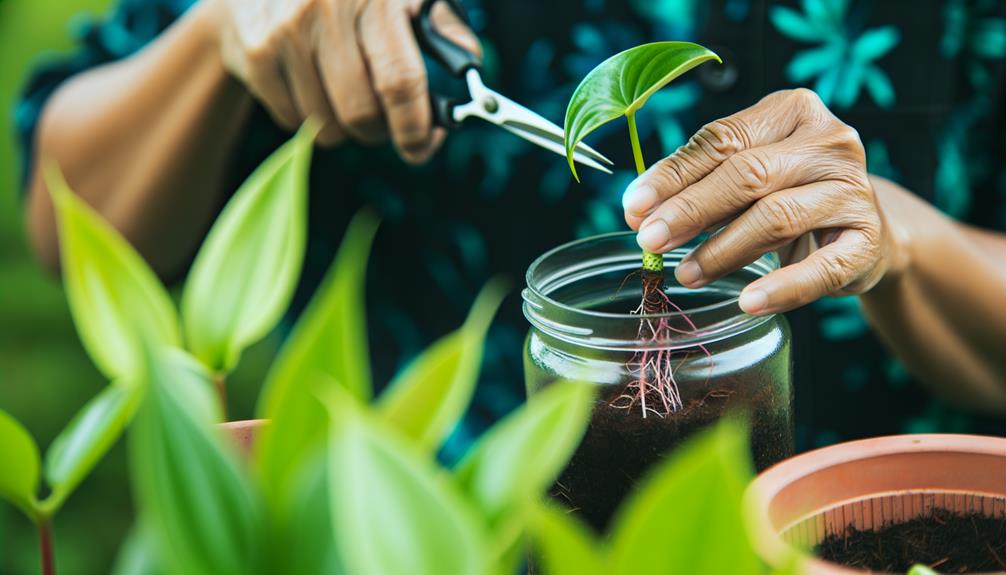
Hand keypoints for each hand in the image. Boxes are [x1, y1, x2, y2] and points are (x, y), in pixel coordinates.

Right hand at [209, 0, 478, 162]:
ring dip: (343, 125)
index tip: (422, 147)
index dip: (415, 128)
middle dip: (380, 131)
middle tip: (383, 121)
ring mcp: (287, 31)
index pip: (401, 82)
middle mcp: (328, 8)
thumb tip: (469, 68)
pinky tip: (310, 84)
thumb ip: (441, 27)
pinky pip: (293, 120)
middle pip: (361, 112)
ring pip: (327, 124)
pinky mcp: (256, 52)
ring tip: (344, 94)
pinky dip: (308, 116)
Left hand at [623, 89, 896, 314]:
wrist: (864, 230)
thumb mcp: (746, 173)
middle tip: (649, 240)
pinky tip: (747, 301)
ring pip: (776, 217)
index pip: (721, 139)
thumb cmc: (789, 193)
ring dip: (722, 250)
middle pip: (747, 174)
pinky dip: (781, 287)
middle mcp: (830, 142)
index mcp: (793, 111)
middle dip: (690, 210)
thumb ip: (696, 182)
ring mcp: (854, 191)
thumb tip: (637, 209)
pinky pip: (821, 268)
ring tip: (684, 274)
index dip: (673, 174)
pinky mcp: (868, 241)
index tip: (633, 206)